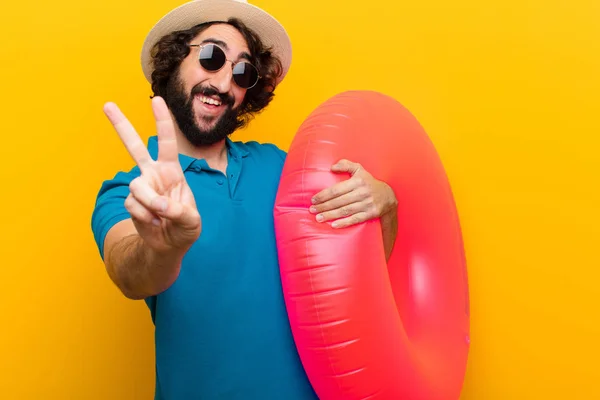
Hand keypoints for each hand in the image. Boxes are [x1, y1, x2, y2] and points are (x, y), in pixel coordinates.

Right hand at [103, 96, 200, 254]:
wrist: (169, 245)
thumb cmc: (185, 228)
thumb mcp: (192, 221)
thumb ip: (179, 211)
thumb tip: (157, 204)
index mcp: (172, 171)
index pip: (167, 142)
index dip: (162, 122)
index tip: (157, 100)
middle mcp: (153, 174)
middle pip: (134, 147)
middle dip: (121, 126)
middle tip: (107, 105)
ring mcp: (141, 188)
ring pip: (136, 185)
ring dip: (149, 203)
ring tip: (160, 216)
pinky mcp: (131, 202)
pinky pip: (133, 205)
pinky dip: (145, 216)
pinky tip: (153, 222)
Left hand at [309, 159, 396, 228]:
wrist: (388, 196)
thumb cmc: (369, 182)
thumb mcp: (360, 170)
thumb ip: (346, 165)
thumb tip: (332, 167)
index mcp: (357, 181)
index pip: (336, 189)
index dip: (324, 195)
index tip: (313, 199)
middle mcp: (362, 192)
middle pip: (339, 201)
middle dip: (324, 206)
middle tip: (312, 210)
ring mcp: (367, 204)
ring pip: (345, 211)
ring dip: (330, 215)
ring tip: (318, 218)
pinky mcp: (370, 214)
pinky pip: (355, 219)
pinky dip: (344, 223)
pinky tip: (333, 225)